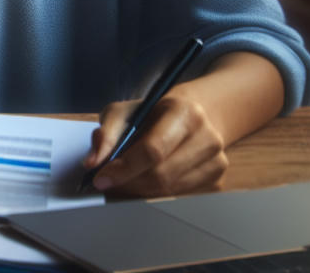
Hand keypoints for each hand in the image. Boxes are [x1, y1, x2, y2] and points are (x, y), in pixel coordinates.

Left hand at [86, 92, 226, 195]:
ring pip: (169, 190)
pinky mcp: (217, 180)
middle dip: (128, 182)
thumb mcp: (125, 112)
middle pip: (161, 174)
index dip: (124, 168)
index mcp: (185, 112)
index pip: (152, 150)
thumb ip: (106, 134)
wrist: (194, 114)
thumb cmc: (153, 113)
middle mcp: (208, 137)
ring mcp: (217, 161)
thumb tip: (92, 163)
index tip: (100, 179)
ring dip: (140, 190)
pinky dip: (156, 193)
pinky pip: (179, 197)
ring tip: (124, 180)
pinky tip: (146, 181)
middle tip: (108, 183)